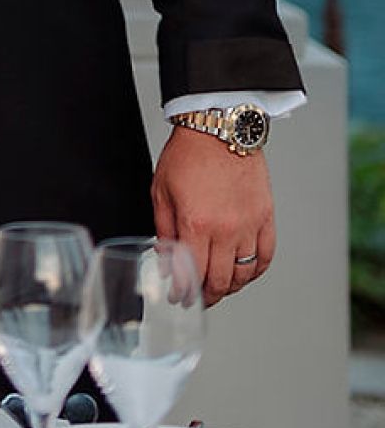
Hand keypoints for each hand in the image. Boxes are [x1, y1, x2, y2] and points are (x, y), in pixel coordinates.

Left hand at [151, 126, 275, 303]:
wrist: (219, 127)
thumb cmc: (188, 155)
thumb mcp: (161, 192)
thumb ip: (164, 232)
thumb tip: (165, 263)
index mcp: (196, 224)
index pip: (192, 275)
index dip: (184, 294)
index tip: (179, 299)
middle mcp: (226, 229)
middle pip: (220, 281)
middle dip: (208, 297)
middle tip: (199, 300)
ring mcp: (250, 225)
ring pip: (244, 273)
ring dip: (231, 287)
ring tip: (220, 288)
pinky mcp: (266, 217)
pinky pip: (266, 256)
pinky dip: (256, 270)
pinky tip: (245, 274)